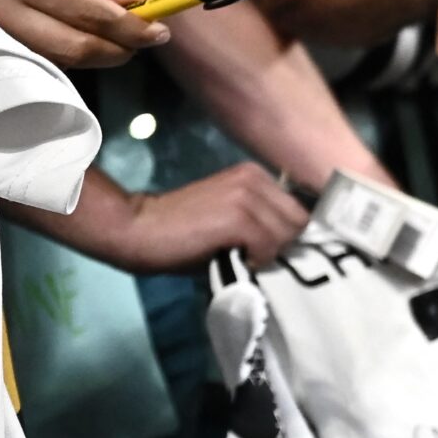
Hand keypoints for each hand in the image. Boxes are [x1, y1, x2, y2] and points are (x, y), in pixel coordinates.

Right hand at [0, 0, 165, 66]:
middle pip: (76, 48)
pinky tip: (85, 41)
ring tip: (121, 39)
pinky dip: (71, 57)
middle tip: (146, 39)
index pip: (92, 14)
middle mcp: (7, 10)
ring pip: (60, 61)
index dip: (132, 28)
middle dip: (121, 50)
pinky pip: (41, 60)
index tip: (160, 30)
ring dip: (99, 55)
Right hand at [123, 163, 309, 271]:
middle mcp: (255, 179)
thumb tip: (288, 247)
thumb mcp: (228, 219)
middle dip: (283, 245)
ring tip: (241, 259)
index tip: (274, 252)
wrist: (138, 229)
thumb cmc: (181, 233)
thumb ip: (259, 224)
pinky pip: (269, 246)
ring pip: (286, 236)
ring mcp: (248, 196)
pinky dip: (257, 260)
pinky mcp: (238, 217)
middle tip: (257, 259)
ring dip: (269, 254)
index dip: (289, 235)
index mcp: (255, 175)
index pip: (298, 209)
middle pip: (299, 222)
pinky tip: (235, 261)